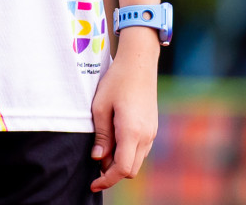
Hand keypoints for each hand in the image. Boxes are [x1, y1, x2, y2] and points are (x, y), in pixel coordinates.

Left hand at [90, 30, 159, 190]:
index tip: (93, 183)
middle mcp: (146, 135)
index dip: (107, 180)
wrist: (139, 62)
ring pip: (137, 161)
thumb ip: (101, 136)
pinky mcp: (152, 127)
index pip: (122, 169)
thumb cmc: (116, 81)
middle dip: (112, 173)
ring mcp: (151, 132)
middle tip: (94, 164)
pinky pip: (140, 149)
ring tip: (102, 149)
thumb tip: (98, 159)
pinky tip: (114, 140)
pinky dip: (128, 152)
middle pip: (131, 170)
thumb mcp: (100, 107)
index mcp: (132, 132)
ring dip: (120, 162)